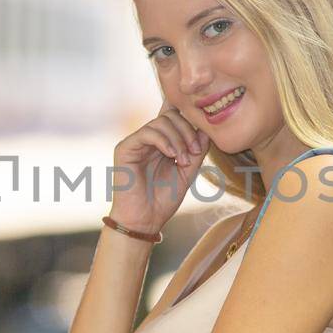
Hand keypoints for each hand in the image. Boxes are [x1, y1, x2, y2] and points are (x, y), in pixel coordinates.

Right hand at [108, 105, 211, 234]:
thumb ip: (197, 151)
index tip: (203, 128)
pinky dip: (164, 141)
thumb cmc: (164, 199)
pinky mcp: (125, 148)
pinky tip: (172, 155)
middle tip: (196, 151)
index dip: (186, 113)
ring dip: (178, 139)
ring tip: (184, 160)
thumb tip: (207, 130)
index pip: (172, 116)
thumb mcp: (188, 172)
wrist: (145, 220)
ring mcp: (136, 142)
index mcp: (162, 143)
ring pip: (160, 122)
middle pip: (170, 115)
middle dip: (188, 130)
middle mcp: (148, 139)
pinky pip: (147, 133)